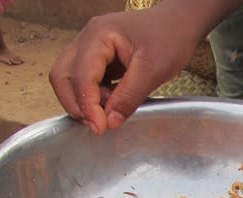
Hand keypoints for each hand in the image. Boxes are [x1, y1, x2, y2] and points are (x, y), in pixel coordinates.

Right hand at [49, 7, 202, 134]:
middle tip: (97, 125)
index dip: (87, 105)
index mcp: (99, 36)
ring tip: (108, 112)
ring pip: (70, 79)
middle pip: (63, 76)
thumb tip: (109, 122)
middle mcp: (88, 39)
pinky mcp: (98, 58)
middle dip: (76, 104)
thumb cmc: (169, 38)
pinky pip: (84, 80)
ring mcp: (90, 48)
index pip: (82, 76)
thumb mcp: (153, 70)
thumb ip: (129, 97)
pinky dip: (92, 96)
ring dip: (83, 101)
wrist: (179, 24)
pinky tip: (111, 103)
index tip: (100, 128)